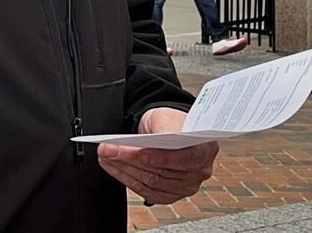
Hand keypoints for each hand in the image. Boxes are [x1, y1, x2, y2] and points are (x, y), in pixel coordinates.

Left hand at [97, 107, 216, 204]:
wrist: (169, 131)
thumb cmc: (171, 123)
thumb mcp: (167, 117)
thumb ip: (164, 129)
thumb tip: (155, 141)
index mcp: (205, 150)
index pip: (184, 158)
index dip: (159, 157)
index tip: (136, 151)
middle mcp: (199, 172)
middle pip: (162, 172)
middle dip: (130, 160)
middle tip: (108, 149)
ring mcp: (185, 186)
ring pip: (151, 182)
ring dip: (124, 170)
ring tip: (106, 156)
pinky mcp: (170, 195)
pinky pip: (146, 191)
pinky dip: (127, 179)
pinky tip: (114, 168)